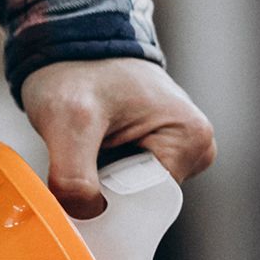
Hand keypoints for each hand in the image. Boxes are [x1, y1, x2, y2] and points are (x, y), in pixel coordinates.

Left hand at [19, 58, 215, 217]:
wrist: (64, 44)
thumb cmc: (75, 70)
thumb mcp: (68, 120)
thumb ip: (74, 176)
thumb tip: (87, 216)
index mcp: (192, 140)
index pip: (149, 204)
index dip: (108, 204)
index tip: (76, 185)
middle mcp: (195, 148)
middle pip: (140, 202)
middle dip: (101, 191)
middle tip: (75, 158)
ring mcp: (176, 150)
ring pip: (128, 194)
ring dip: (96, 182)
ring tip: (82, 146)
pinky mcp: (153, 151)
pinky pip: (123, 182)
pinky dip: (97, 174)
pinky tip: (86, 148)